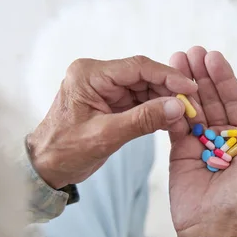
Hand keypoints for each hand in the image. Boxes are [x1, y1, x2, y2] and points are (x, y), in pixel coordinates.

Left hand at [28, 56, 196, 188]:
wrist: (45, 168)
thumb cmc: (65, 151)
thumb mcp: (106, 135)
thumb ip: (143, 119)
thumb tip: (177, 106)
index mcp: (89, 75)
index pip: (137, 67)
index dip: (167, 76)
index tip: (190, 88)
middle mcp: (97, 76)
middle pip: (144, 77)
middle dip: (169, 92)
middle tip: (192, 108)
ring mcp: (104, 89)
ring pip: (145, 90)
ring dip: (165, 103)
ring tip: (185, 117)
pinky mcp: (110, 103)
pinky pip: (139, 102)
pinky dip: (156, 112)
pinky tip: (171, 121)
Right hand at [168, 47, 236, 236]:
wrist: (214, 228)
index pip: (236, 101)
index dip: (225, 78)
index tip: (214, 57)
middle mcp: (224, 138)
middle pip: (212, 99)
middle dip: (202, 75)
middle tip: (191, 51)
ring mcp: (201, 143)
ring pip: (193, 107)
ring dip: (185, 84)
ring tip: (175, 59)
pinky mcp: (181, 152)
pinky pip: (176, 125)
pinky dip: (172, 106)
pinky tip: (166, 87)